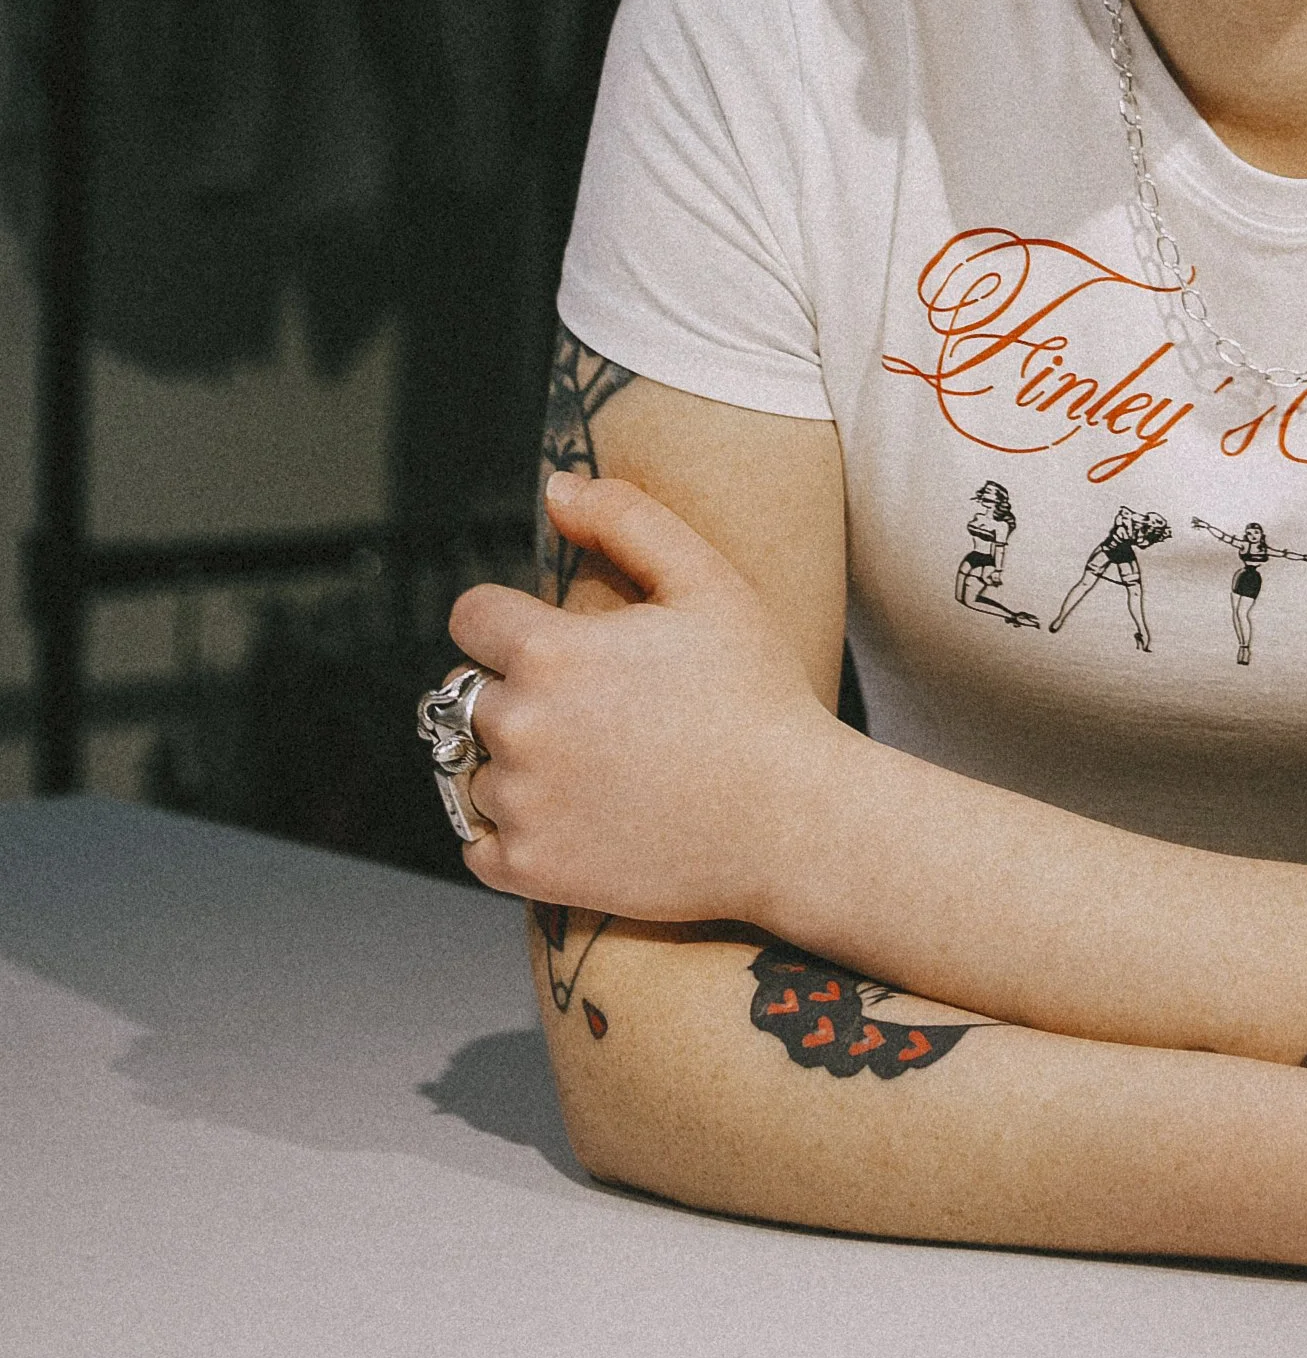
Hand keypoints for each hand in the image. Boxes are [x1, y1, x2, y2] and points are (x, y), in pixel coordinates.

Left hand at [445, 472, 838, 929]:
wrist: (791, 818)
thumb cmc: (757, 693)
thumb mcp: (707, 582)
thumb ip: (626, 518)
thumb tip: (556, 487)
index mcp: (551, 652)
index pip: (471, 617)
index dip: (508, 619)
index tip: (550, 637)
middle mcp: (521, 728)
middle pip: (464, 693)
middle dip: (512, 688)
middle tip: (585, 703)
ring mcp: (522, 806)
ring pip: (471, 768)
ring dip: (510, 760)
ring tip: (585, 761)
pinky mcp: (532, 870)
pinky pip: (477, 844)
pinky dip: (505, 830)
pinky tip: (561, 814)